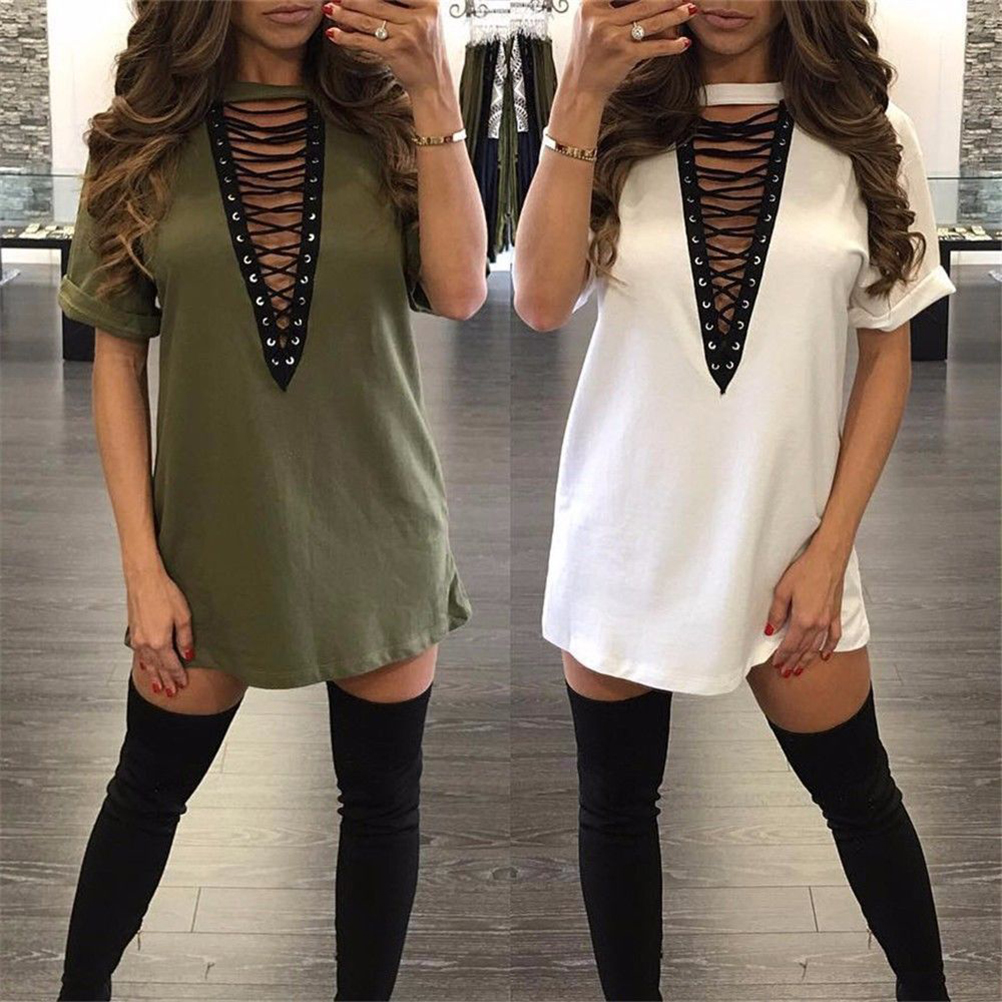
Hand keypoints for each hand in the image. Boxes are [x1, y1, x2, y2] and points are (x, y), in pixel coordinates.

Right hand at [125, 567, 193, 696]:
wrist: (144, 579)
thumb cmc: (163, 592)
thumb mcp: (183, 616)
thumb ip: (185, 638)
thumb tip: (188, 654)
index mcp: (159, 642)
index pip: (171, 666)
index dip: (178, 676)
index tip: (182, 684)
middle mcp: (146, 643)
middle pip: (158, 668)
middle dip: (165, 681)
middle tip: (171, 692)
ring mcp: (137, 638)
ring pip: (147, 663)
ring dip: (154, 676)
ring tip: (158, 687)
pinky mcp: (133, 632)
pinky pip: (139, 655)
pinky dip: (144, 664)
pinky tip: (146, 668)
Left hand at [323, 0, 447, 96]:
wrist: (434, 86)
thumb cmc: (427, 55)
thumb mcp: (425, 23)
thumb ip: (406, 7)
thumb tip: (368, 1)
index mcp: (430, 5)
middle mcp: (421, 17)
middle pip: (377, 2)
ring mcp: (408, 35)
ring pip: (368, 20)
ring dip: (345, 14)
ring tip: (331, 10)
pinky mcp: (396, 52)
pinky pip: (365, 41)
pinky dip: (347, 37)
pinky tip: (335, 34)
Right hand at [562, 0, 697, 103]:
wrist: (580, 88)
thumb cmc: (588, 54)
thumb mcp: (590, 21)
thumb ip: (610, 5)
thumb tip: (648, 0)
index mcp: (589, 5)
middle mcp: (599, 18)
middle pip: (643, 1)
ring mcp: (612, 37)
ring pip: (652, 20)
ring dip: (676, 15)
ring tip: (690, 10)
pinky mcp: (624, 56)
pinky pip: (654, 47)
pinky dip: (672, 45)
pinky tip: (683, 43)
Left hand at [766, 540, 847, 676]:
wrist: (828, 557)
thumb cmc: (805, 569)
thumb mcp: (782, 590)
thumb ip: (776, 613)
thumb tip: (770, 631)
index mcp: (803, 620)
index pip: (790, 645)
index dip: (782, 656)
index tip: (776, 664)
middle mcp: (817, 624)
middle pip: (803, 649)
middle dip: (793, 662)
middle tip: (785, 672)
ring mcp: (828, 620)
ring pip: (816, 646)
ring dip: (807, 659)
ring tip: (799, 670)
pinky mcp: (836, 613)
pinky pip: (834, 636)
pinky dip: (829, 648)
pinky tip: (824, 655)